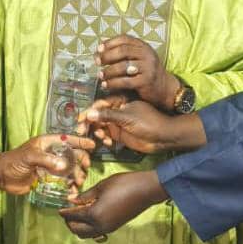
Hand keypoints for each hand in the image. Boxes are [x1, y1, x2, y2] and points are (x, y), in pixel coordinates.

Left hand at [0, 134, 94, 194]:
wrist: (2, 177)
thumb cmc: (13, 161)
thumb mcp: (29, 157)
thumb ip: (46, 160)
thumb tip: (63, 166)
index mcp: (48, 143)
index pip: (67, 139)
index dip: (80, 141)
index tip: (92, 145)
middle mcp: (52, 153)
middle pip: (72, 155)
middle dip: (81, 161)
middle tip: (84, 169)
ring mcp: (51, 166)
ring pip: (70, 169)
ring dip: (77, 175)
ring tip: (78, 182)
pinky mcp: (49, 179)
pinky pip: (63, 181)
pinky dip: (70, 186)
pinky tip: (73, 191)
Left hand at [60, 170, 167, 238]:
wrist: (146, 190)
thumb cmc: (124, 184)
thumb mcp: (101, 186)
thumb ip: (85, 196)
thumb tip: (72, 200)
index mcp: (94, 214)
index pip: (73, 216)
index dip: (64, 212)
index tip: (58, 209)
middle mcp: (100, 225)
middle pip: (77, 230)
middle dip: (69, 222)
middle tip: (66, 212)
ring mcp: (108, 228)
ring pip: (86, 235)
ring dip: (79, 227)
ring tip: (76, 214)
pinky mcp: (114, 228)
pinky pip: (96, 233)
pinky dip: (89, 228)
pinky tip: (89, 217)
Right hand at [77, 97, 205, 153]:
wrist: (162, 138)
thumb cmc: (148, 122)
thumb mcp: (127, 117)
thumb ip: (108, 116)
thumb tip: (89, 114)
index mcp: (119, 101)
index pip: (99, 104)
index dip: (89, 112)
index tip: (80, 120)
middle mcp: (116, 110)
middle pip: (97, 116)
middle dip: (89, 124)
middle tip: (81, 132)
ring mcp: (117, 122)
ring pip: (100, 126)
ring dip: (97, 132)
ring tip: (99, 138)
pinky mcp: (119, 134)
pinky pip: (106, 135)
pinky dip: (104, 139)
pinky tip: (107, 143)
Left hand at [95, 35, 180, 109]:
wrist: (166, 88)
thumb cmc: (147, 72)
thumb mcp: (139, 58)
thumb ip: (124, 52)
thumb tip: (101, 47)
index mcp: (143, 46)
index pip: (124, 39)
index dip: (109, 43)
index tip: (98, 49)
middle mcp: (147, 55)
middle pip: (123, 50)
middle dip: (107, 56)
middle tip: (97, 62)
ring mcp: (147, 68)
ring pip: (123, 66)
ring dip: (108, 71)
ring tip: (100, 75)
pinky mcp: (146, 82)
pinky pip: (125, 81)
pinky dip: (113, 83)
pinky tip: (105, 85)